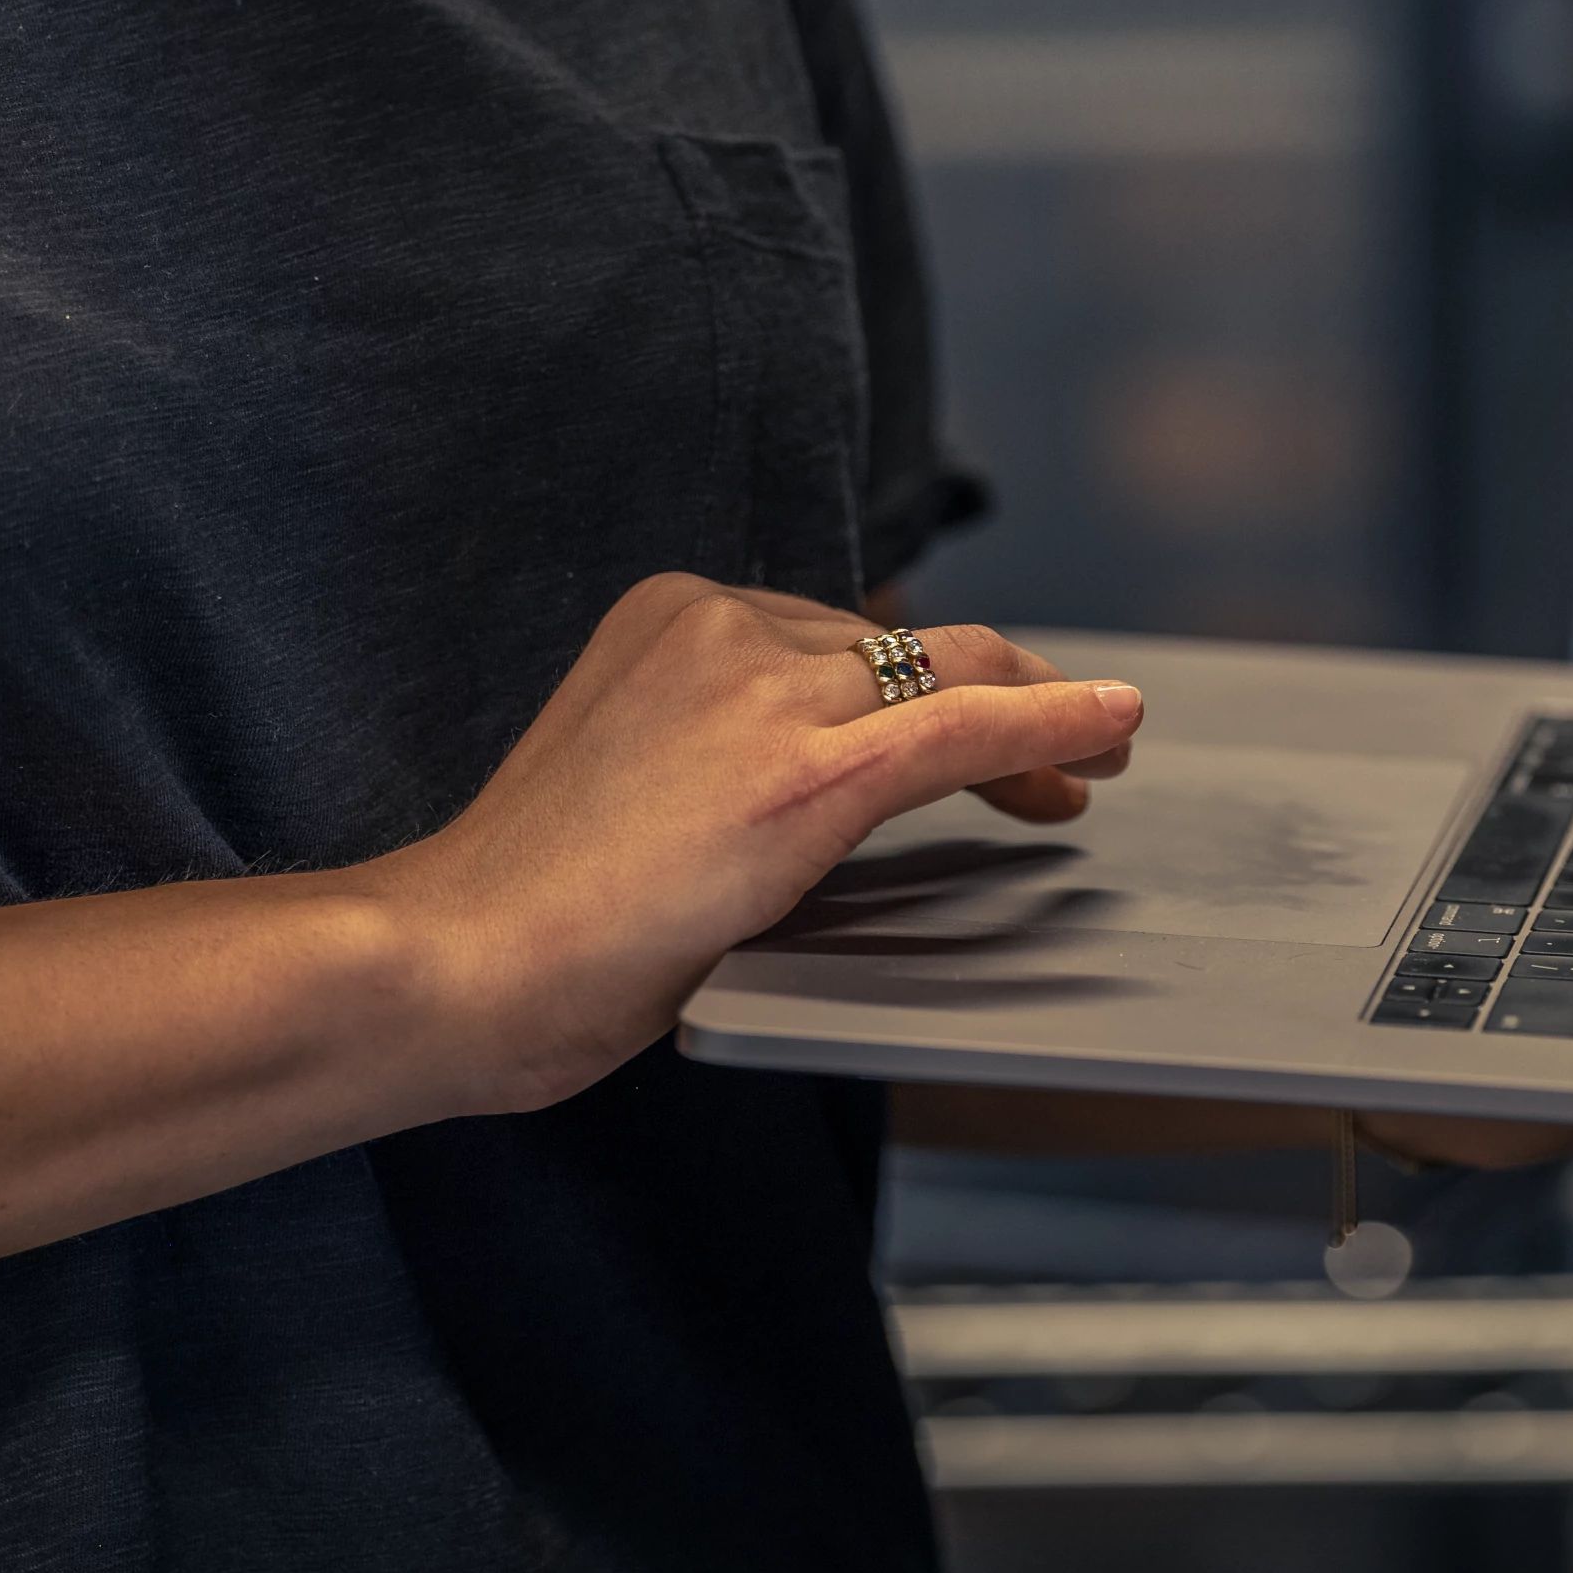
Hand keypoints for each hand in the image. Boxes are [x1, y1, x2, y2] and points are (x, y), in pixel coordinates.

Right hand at [385, 575, 1140, 1116]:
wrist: (460, 956)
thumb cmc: (526, 911)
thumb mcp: (629, 784)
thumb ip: (716, 752)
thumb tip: (803, 785)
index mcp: (672, 616)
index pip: (836, 632)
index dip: (923, 678)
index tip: (974, 719)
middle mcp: (723, 626)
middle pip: (901, 649)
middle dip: (992, 698)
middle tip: (1061, 761)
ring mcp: (764, 690)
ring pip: (943, 681)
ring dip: (1030, 724)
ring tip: (1087, 770)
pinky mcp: (804, 772)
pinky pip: (961, 727)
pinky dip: (1050, 722)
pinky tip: (1113, 731)